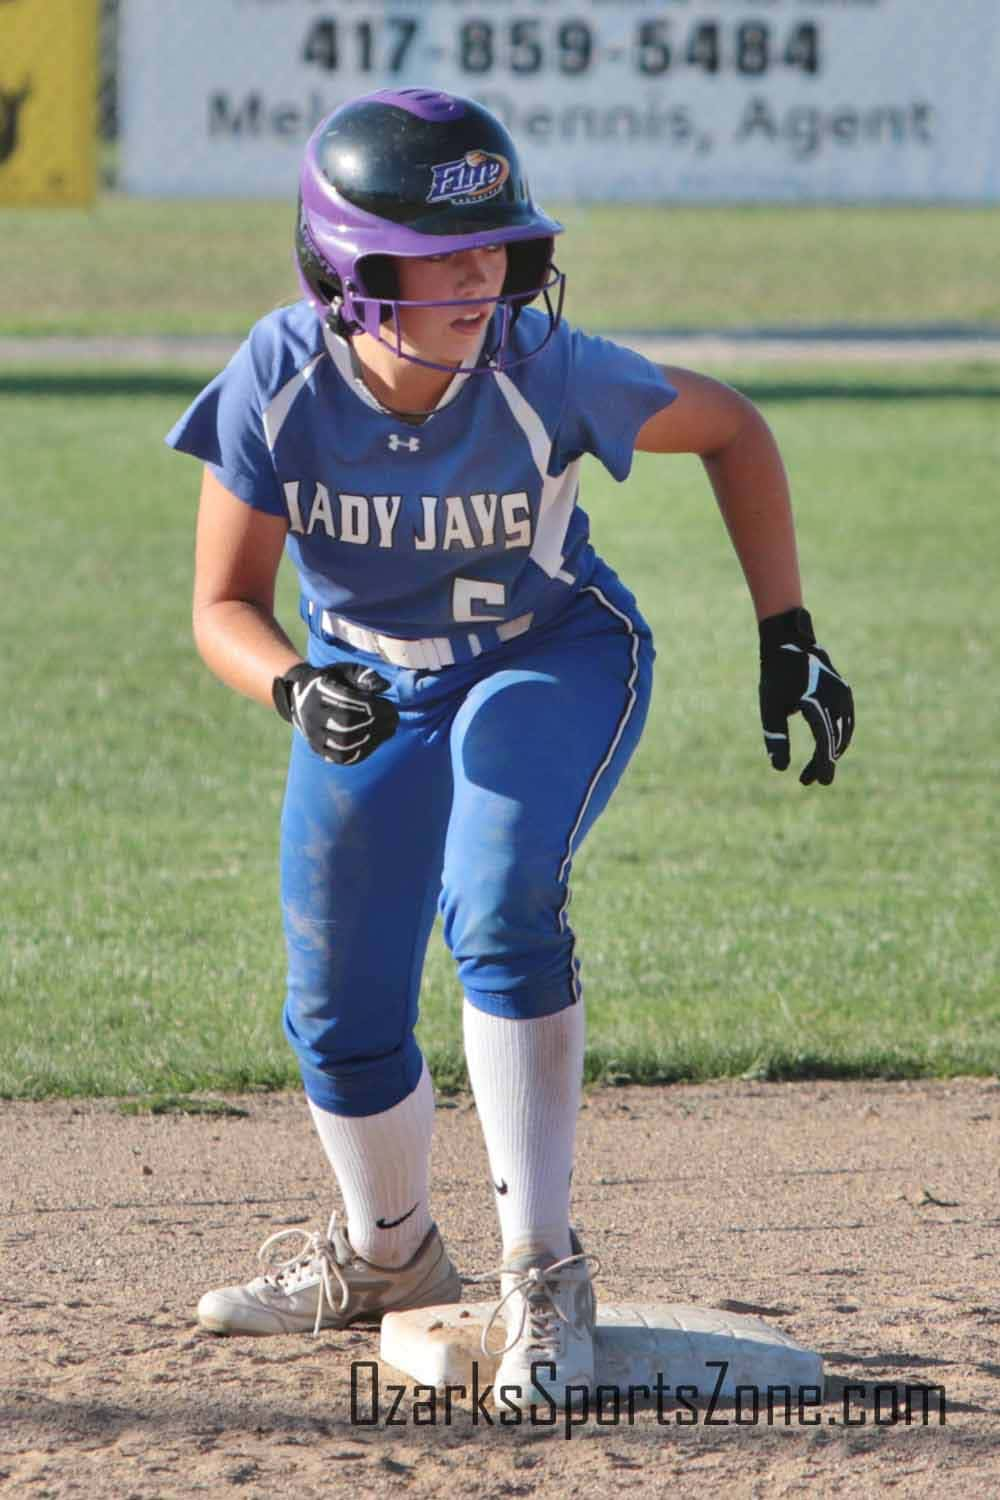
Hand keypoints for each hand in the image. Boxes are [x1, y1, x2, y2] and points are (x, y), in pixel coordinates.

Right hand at [272, 662, 398, 764]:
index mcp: (317, 691)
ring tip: (389, 730)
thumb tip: (384, 687)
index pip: (346, 701)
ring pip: (343, 744)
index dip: (372, 705)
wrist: (301, 695)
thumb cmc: (331, 680)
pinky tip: (376, 741)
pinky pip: (341, 757)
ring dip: (372, 739)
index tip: (389, 705)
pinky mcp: (318, 748)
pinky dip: (362, 752)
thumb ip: (365, 675)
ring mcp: (313, 734)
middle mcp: (311, 714)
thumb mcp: (346, 670)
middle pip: (345, 724)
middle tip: (394, 718)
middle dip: (375, 723)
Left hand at [758, 608, 853, 785]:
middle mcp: (834, 699)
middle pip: (834, 740)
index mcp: (815, 703)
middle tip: (808, 781)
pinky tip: (827, 750)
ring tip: (816, 769)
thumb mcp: (770, 708)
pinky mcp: (845, 692)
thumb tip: (780, 768)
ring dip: (832, 752)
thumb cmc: (775, 678)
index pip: (824, 742)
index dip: (823, 764)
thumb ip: (776, 737)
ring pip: (843, 732)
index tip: (820, 782)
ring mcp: (843, 695)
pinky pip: (847, 721)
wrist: (790, 645)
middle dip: (823, 763)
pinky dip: (839, 737)